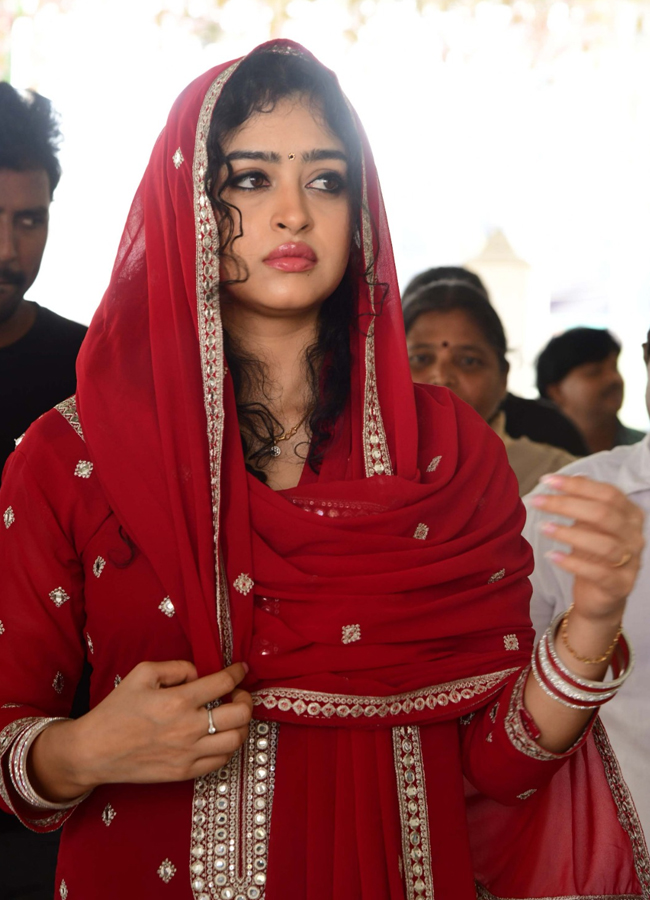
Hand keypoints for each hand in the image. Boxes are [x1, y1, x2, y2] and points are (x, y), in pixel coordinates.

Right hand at [30, 661, 251, 800]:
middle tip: (238, 694)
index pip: (223, 683)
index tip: (241, 669)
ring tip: (231, 715)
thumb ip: (177, 667)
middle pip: (240, 715)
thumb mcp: (142, 673)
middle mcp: (188, 728)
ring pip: (236, 740)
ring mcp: (188, 754)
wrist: (94, 751)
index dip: (238, 673)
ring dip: (241, 725)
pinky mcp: (184, 773)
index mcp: (178, 700)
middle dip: (246, 700)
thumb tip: (200, 674)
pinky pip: (220, 761)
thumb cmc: (116, 709)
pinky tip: (218, 735)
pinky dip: (227, 746)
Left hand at [531, 473, 643, 621]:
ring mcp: (631, 562)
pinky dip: (573, 563)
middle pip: (604, 514)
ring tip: (543, 527)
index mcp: (631, 515)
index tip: (547, 480)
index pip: (608, 493)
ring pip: (604, 544)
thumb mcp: (589, 524)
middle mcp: (635, 537)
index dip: (578, 485)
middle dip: (567, 504)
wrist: (601, 596)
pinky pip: (598, 573)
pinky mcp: (620, 586)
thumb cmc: (593, 554)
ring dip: (569, 533)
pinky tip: (551, 556)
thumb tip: (577, 475)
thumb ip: (586, 501)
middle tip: (537, 500)